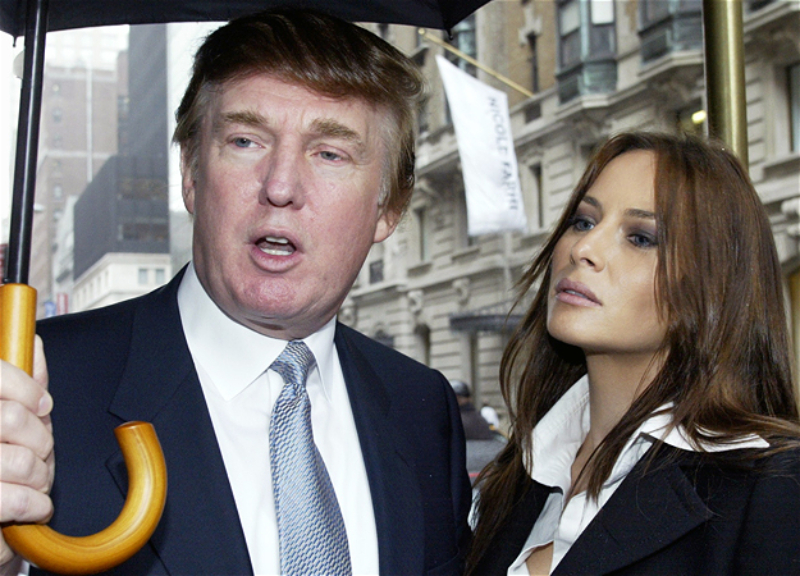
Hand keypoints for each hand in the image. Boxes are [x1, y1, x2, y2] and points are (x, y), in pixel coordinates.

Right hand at [0, 336, 53, 573]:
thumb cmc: (1, 469)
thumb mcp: (12, 422)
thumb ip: (22, 385)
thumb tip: (32, 345)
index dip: (26, 387)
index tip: (42, 405)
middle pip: (13, 419)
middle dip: (40, 440)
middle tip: (39, 452)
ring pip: (20, 459)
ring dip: (40, 475)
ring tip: (34, 481)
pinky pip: (11, 497)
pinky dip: (34, 504)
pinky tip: (34, 505)